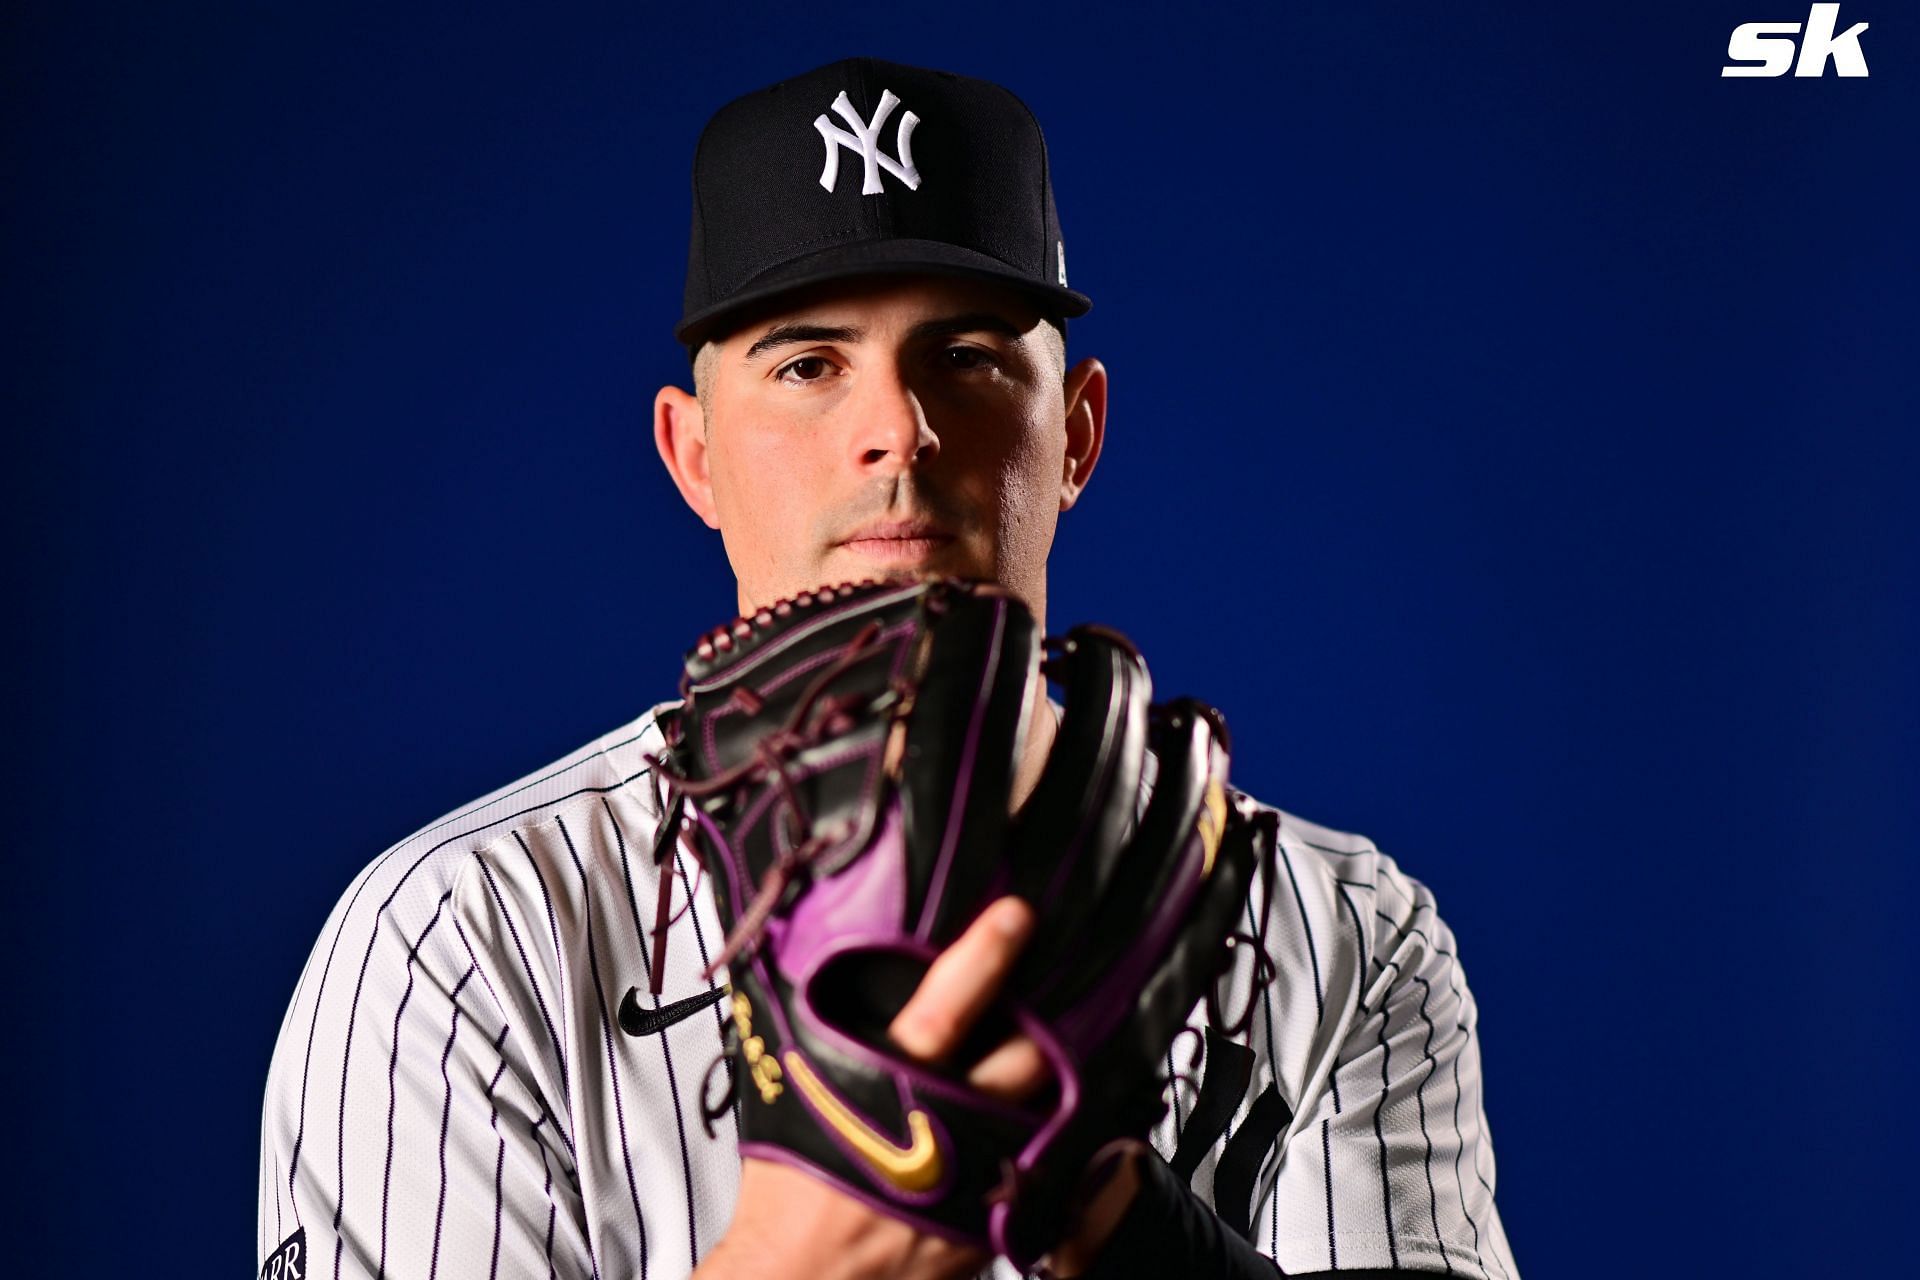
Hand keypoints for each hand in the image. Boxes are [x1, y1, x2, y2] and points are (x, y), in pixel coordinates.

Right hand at [695, 897, 1136, 1278]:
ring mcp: (980, 1173)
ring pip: (1047, 1101)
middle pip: (1020, 1054)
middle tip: (1070, 958)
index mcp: (881, 1088)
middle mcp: (942, 1129)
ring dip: (1062, 1060)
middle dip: (1048, 1005)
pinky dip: (1062, 1120)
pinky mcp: (1000, 1211)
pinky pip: (1050, 1155)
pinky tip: (1067, 1096)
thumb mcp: (787, 1096)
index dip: (984, 956)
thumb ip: (808, 1030)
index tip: (1015, 916)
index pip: (944, 1009)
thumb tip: (805, 962)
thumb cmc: (789, 1198)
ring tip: (1080, 1016)